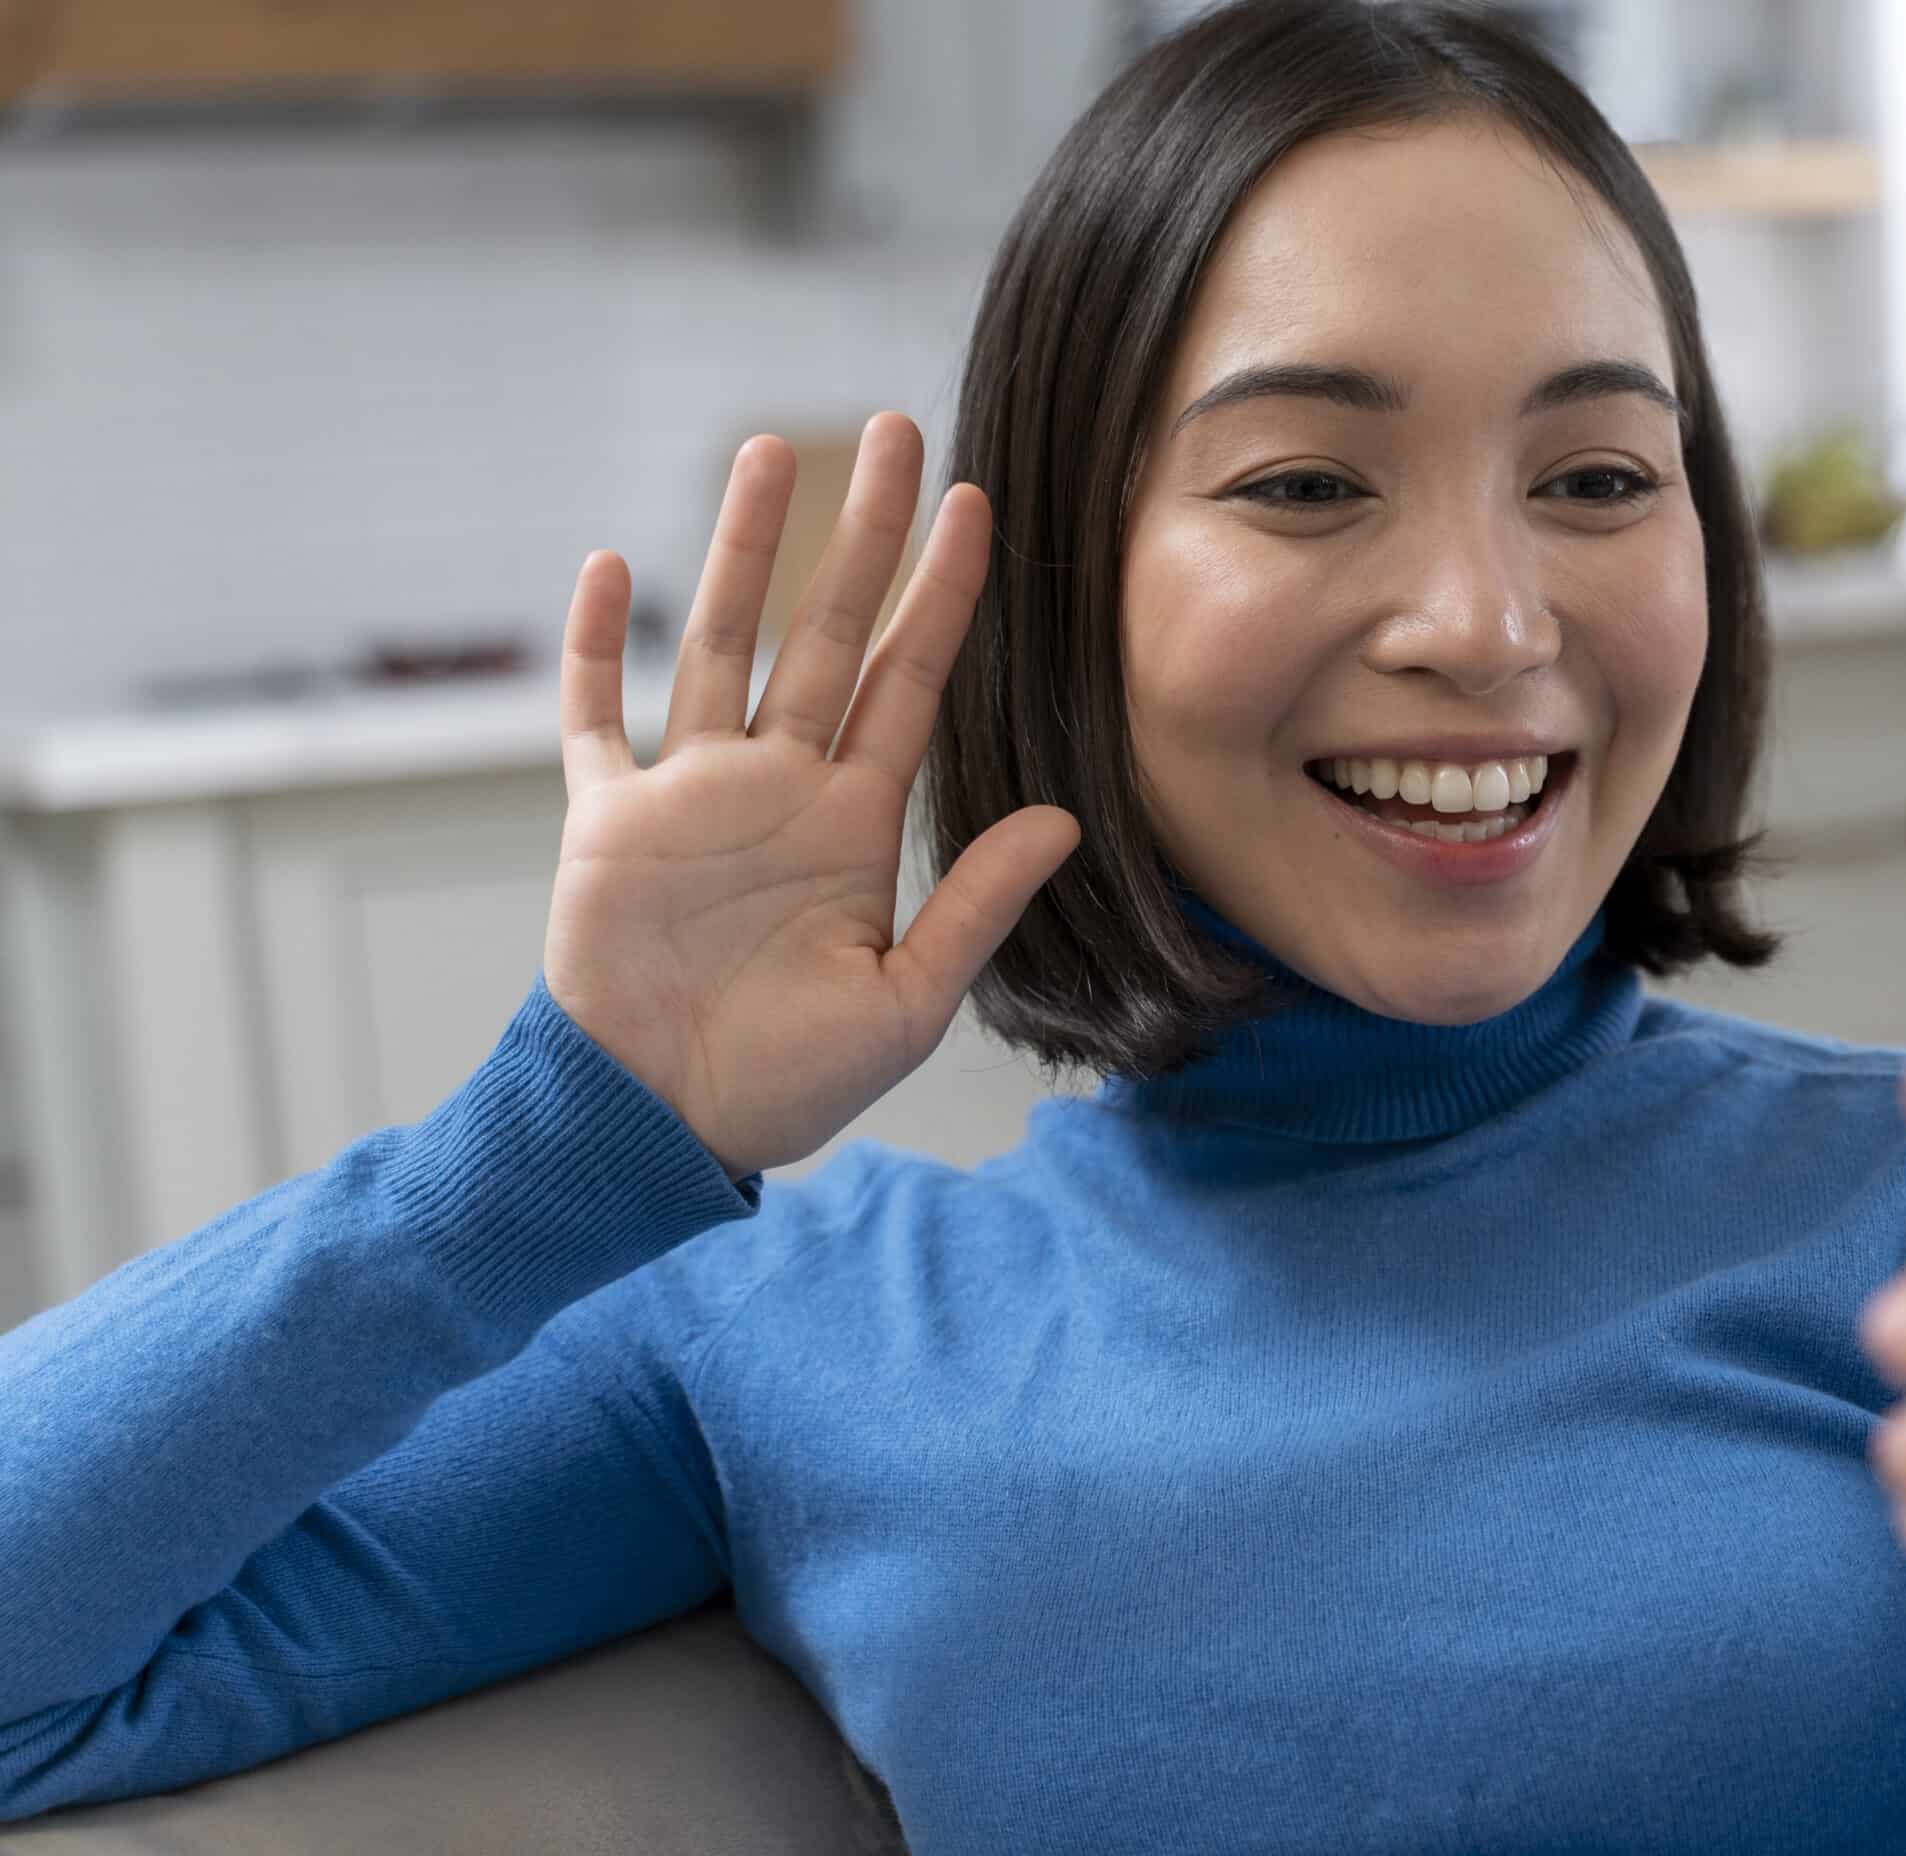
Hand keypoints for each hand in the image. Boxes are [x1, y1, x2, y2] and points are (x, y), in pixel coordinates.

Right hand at [542, 412, 1078, 1182]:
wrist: (664, 1125)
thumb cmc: (788, 1082)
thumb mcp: (907, 1001)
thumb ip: (975, 904)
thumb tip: (1062, 818)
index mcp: (853, 822)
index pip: (910, 680)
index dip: (944, 594)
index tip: (975, 506)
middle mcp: (779, 786)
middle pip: (828, 629)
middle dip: (864, 532)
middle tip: (895, 430)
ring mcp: (691, 794)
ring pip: (721, 640)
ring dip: (745, 548)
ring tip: (772, 452)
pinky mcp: (608, 822)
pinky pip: (595, 716)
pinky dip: (593, 645)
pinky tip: (607, 565)